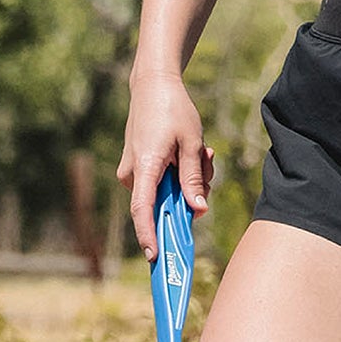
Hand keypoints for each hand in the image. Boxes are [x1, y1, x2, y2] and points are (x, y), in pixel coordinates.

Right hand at [116, 68, 213, 260]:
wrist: (153, 84)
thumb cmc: (173, 110)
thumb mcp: (192, 143)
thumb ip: (193, 179)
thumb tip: (198, 211)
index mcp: (145, 167)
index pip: (143, 210)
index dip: (149, 235)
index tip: (156, 257)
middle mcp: (133, 174)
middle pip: (165, 204)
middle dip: (191, 195)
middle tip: (208, 166)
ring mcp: (134, 171)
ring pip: (168, 193)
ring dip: (190, 181)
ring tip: (203, 152)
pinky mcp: (139, 167)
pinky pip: (164, 182)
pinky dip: (182, 173)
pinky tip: (195, 151)